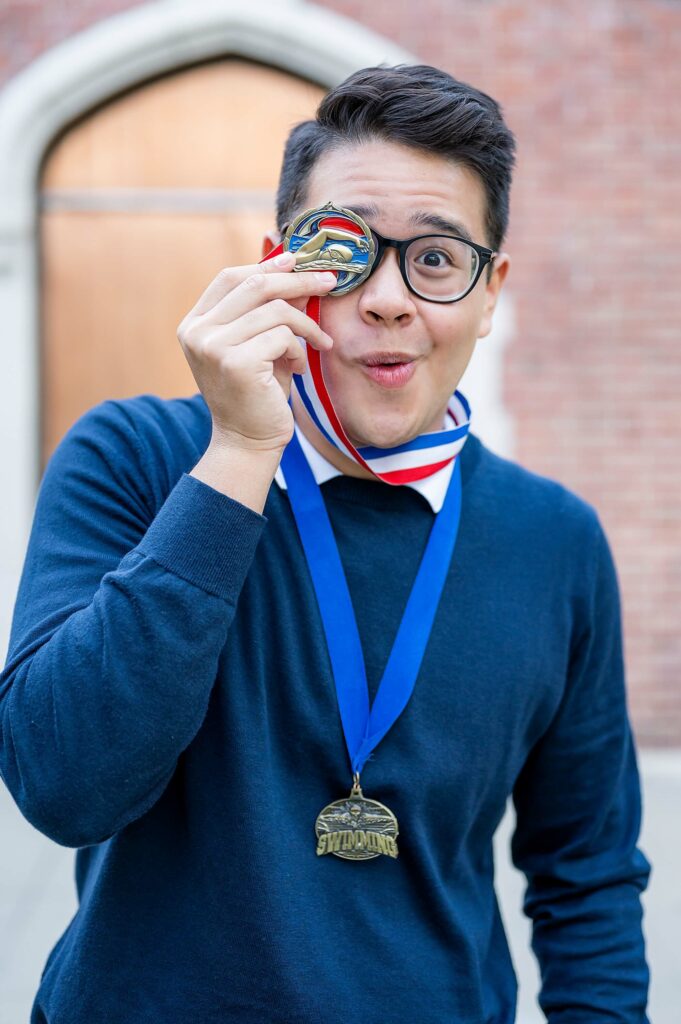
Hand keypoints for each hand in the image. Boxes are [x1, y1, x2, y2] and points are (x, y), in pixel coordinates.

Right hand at [177, 252, 335, 453]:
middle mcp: (198, 332)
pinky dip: (299, 349)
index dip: (267, 266)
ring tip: (317, 343)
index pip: (229, 277)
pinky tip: (299, 368)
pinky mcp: (235, 362)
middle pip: (254, 285)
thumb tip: (301, 273)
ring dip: (305, 325)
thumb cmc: (257, 393)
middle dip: (297, 279)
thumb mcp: (261, 344)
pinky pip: (282, 336)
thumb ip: (272, 310)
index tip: (298, 260)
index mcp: (195, 324)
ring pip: (274, 310)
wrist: (248, 442)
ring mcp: (213, 346)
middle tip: (329, 281)